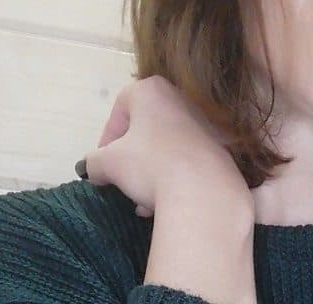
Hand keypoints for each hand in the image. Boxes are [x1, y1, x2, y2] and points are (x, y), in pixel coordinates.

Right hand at [78, 75, 254, 222]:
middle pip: (147, 132)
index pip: (120, 109)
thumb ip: (94, 162)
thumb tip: (91, 169)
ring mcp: (206, 129)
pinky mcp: (222, 156)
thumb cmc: (150, 166)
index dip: (106, 139)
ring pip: (168, 152)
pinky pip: (189, 166)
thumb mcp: (109, 164)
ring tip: (143, 203)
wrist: (205, 195)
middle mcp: (182, 101)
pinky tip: (167, 204)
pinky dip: (175, 183)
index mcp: (152, 90)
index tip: (103, 165)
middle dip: (132, 162)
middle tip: (123, 185)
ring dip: (151, 177)